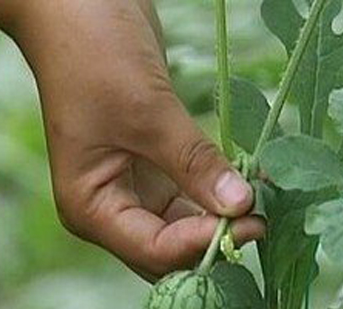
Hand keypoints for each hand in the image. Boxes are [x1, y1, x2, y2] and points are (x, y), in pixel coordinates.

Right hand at [3, 0, 263, 279]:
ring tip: (262, 201)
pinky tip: (251, 182)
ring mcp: (133, 187)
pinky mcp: (155, 165)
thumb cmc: (95, 55)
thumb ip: (194, 163)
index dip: (201, 245)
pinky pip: (191, 193)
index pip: (152, 249)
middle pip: (169, 248)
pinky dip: (218, 192)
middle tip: (261, 221)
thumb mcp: (147, 112)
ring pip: (185, 225)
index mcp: (91, 207)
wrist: (79, 5)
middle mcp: (110, 206)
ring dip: (221, 218)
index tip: (249, 224)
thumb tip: (241, 206)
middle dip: (213, 239)